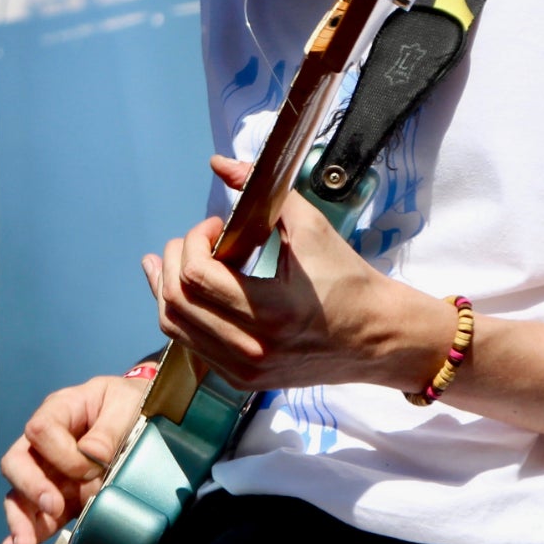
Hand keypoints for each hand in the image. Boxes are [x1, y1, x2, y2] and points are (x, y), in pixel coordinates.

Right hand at [0, 372, 147, 543]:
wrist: (147, 415)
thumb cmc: (132, 403)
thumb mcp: (126, 403)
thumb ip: (109, 427)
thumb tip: (92, 454)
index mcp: (60, 411)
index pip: (40, 430)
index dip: (61, 453)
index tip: (92, 467)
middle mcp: (47, 444)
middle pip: (17, 462)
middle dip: (31, 488)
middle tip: (52, 507)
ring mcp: (51, 472)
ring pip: (20, 494)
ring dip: (21, 520)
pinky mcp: (61, 497)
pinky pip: (37, 516)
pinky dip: (27, 532)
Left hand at [139, 156, 449, 390]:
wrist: (379, 337)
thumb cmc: (349, 281)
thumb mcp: (312, 229)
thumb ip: (264, 192)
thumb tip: (220, 163)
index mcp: (273, 312)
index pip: (198, 277)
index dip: (193, 242)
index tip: (215, 225)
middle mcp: (253, 348)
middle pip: (177, 302)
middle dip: (173, 259)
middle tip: (193, 240)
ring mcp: (245, 370)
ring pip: (173, 327)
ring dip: (164, 288)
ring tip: (167, 262)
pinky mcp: (243, 380)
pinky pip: (189, 345)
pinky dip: (180, 314)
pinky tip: (182, 291)